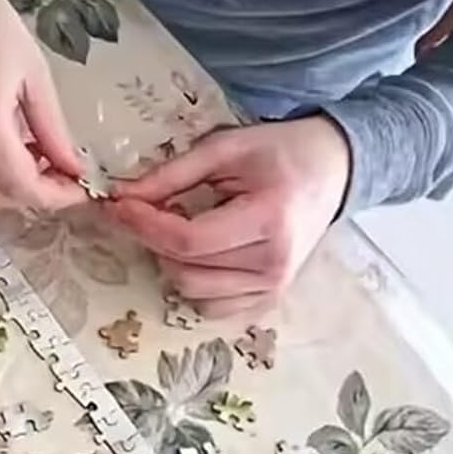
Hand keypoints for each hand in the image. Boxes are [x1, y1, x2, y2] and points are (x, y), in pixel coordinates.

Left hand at [105, 117, 349, 316]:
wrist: (335, 171)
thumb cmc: (282, 153)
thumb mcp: (228, 148)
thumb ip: (173, 174)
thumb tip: (122, 196)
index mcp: (270, 221)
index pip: (189, 241)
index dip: (145, 226)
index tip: (118, 207)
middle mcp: (273, 265)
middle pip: (185, 270)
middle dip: (157, 241)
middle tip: (155, 210)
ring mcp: (272, 289)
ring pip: (192, 292)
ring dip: (173, 262)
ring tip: (184, 228)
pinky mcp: (266, 302)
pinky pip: (209, 305)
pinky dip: (194, 282)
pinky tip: (203, 254)